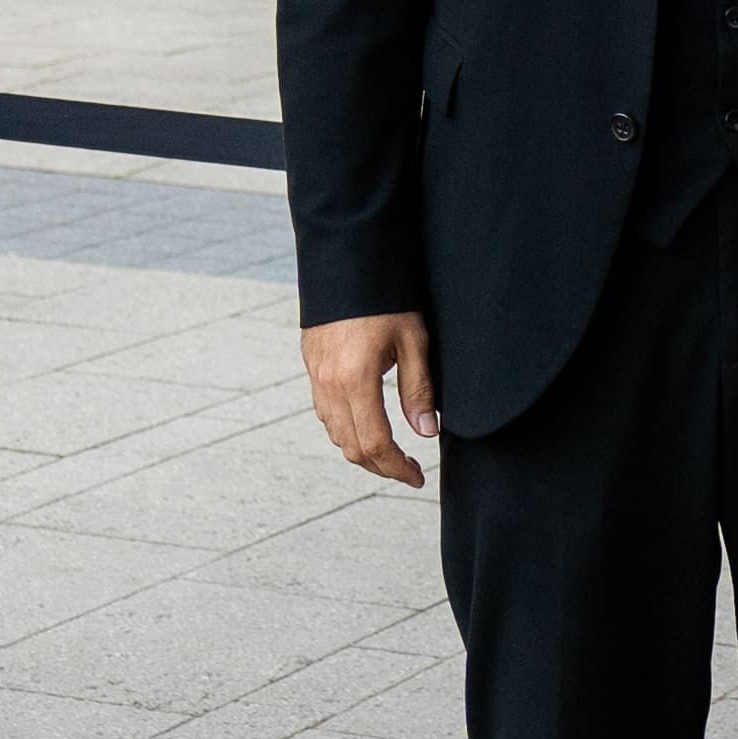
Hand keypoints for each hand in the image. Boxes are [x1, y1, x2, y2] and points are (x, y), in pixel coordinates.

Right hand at [303, 310, 438, 487]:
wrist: (346, 261)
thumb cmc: (386, 298)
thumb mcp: (413, 340)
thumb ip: (418, 390)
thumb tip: (425, 433)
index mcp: (355, 380)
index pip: (375, 444)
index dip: (397, 468)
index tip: (418, 477)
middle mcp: (329, 385)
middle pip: (351, 447)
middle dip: (381, 467)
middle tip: (409, 470)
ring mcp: (316, 377)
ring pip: (335, 433)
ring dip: (362, 450)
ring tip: (391, 452)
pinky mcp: (312, 367)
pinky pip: (325, 413)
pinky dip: (346, 430)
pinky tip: (367, 424)